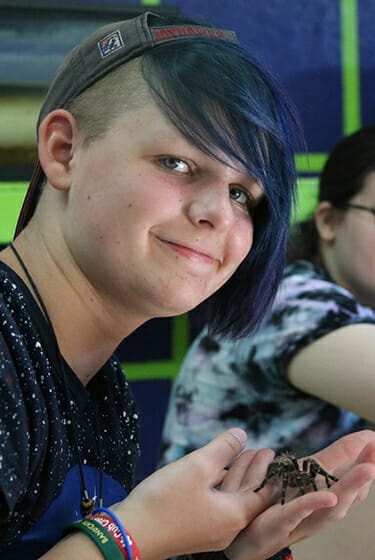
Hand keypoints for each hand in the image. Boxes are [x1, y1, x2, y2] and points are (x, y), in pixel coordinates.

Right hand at [111, 429, 271, 559]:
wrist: (129, 535)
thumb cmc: (166, 500)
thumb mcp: (197, 466)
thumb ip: (222, 448)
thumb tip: (243, 434)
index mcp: (234, 515)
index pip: (264, 495)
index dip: (271, 473)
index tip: (274, 455)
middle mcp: (226, 529)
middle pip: (248, 499)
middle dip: (253, 473)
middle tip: (259, 452)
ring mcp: (209, 534)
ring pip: (230, 503)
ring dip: (234, 481)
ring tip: (236, 458)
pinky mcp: (193, 532)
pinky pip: (215, 509)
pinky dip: (219, 491)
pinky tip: (211, 476)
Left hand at [224, 430, 374, 559]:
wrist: (241, 538)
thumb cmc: (267, 508)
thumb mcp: (291, 477)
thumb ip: (310, 463)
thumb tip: (330, 443)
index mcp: (315, 490)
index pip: (344, 471)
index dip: (361, 456)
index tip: (374, 437)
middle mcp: (315, 508)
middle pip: (346, 491)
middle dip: (364, 470)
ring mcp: (300, 519)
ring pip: (331, 506)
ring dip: (350, 486)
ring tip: (368, 469)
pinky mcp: (279, 524)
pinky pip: (297, 514)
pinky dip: (314, 504)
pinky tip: (330, 496)